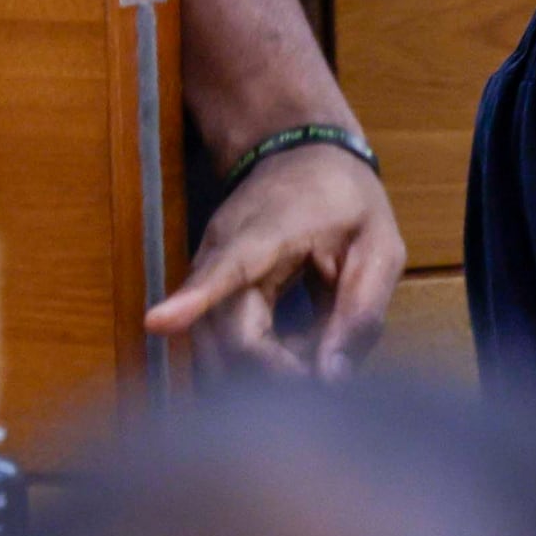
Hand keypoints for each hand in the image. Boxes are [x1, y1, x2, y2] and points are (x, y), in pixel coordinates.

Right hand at [143, 140, 403, 374]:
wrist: (304, 156)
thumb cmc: (347, 200)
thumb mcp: (379, 249)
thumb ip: (360, 313)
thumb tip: (331, 379)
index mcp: (267, 230)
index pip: (226, 268)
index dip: (194, 299)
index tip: (156, 322)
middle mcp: (222, 251)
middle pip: (227, 336)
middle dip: (275, 374)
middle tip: (327, 379)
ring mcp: (207, 272)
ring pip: (217, 350)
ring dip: (265, 372)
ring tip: (316, 356)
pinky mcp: (208, 294)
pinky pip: (222, 344)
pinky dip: (258, 361)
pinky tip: (295, 351)